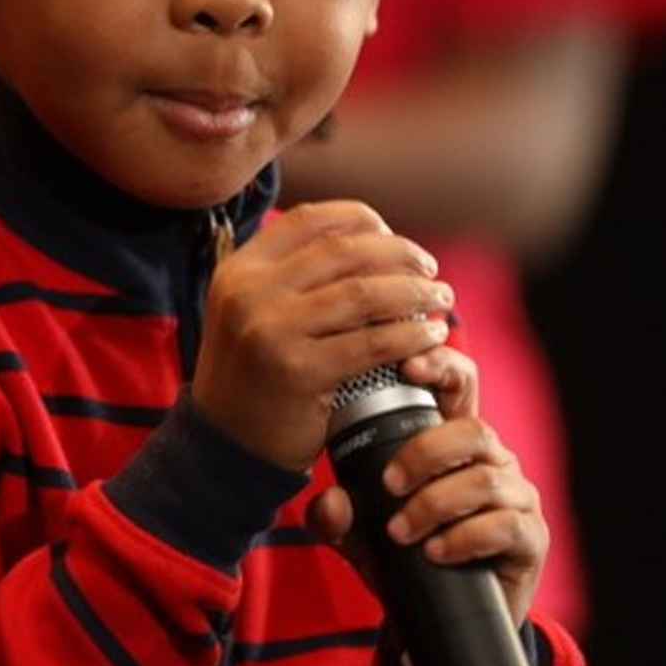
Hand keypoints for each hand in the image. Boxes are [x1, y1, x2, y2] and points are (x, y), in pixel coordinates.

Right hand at [192, 199, 454, 472]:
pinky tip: (431, 335)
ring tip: (440, 298)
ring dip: (414, 291)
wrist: (224, 447)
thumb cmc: (253, 374)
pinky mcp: (299, 372)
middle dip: (398, 253)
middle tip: (429, 267)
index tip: (391, 233)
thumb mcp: (250, 311)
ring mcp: (271, 331)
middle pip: (343, 250)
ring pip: (364, 293)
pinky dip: (411, 335)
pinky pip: (372, 343)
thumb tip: (364, 235)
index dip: (359, 218)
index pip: (310, 220)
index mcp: (240, 270)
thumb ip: (289, 275)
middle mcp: (250, 292)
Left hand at [306, 343, 548, 626]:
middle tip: (389, 483)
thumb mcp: (360, 535)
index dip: (441, 365)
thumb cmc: (404, 559)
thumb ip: (338, 515)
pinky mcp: (530, 538)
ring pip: (485, 480)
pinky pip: (505, 526)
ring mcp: (516, 497)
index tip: (407, 367)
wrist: (441, 624)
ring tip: (401, 532)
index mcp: (454, 440)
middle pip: (473, 430)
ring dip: (436, 503)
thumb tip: (329, 501)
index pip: (460, 384)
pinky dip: (464, 538)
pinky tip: (435, 552)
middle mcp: (491, 459)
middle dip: (426, 452)